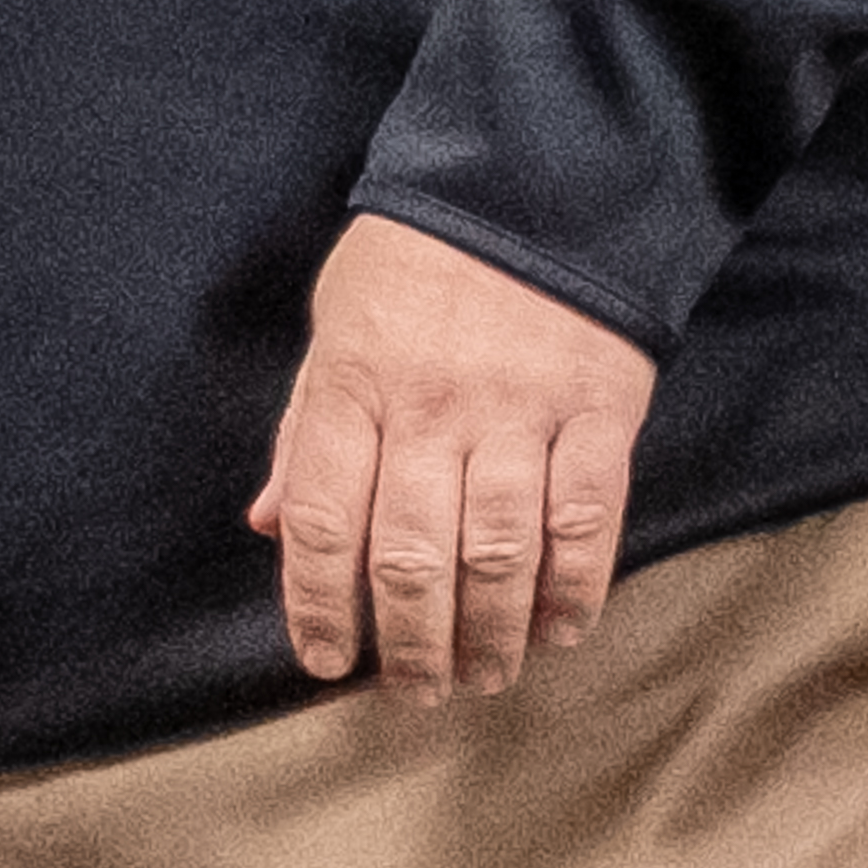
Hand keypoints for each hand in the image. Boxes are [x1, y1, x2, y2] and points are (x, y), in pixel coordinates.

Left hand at [250, 213, 656, 700]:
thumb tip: (267, 524)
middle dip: (410, 644)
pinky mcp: (600, 407)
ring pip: (498, 553)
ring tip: (485, 675)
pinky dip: (574, 587)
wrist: (537, 177)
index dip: (316, 605)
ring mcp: (520, 409)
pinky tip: (559, 629)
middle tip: (416, 691)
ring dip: (490, 634)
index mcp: (353, 385)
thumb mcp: (335, 323)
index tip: (326, 659)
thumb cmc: (419, 259)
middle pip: (410, 557)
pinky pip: (586, 518)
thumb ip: (306, 428)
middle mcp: (432, 406)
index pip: (319, 520)